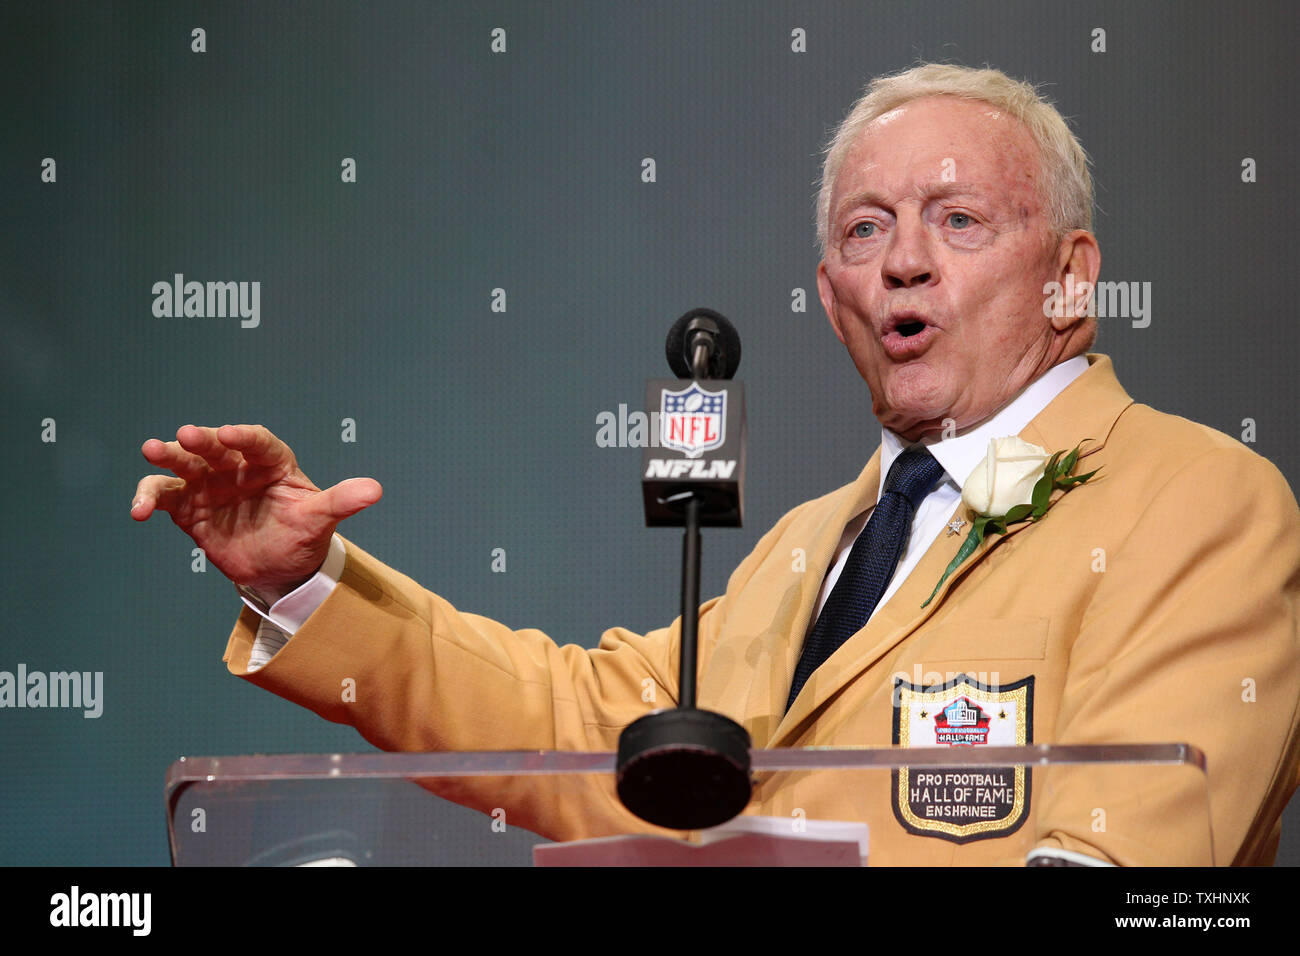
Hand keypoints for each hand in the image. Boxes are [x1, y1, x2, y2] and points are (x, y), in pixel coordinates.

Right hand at [131, 424, 381, 598]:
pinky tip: (138, 511)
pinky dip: (149, 499)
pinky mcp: (189, 509)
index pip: (259, 443)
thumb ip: (342, 501)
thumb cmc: (303, 537)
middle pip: (216, 448)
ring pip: (185, 465)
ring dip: (168, 458)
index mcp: (272, 464)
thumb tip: (375, 490)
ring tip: (151, 450)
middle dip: (200, 440)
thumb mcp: (321, 520)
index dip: (245, 438)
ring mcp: (211, 486)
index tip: (229, 434)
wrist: (278, 571)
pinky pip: (165, 498)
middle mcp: (238, 469)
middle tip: (184, 435)